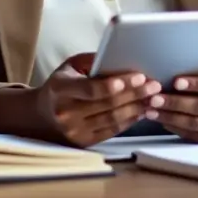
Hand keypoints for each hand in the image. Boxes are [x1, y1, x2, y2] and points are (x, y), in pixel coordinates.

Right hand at [33, 52, 161, 147]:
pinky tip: (142, 110)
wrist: (43, 114)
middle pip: (107, 104)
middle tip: (154, 84)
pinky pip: (112, 130)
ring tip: (153, 97)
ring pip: (113, 118)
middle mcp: (66, 112)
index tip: (138, 76)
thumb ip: (93, 60)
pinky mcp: (84, 142)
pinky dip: (130, 120)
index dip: (115, 84)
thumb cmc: (62, 84)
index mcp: (61, 89)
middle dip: (135, 93)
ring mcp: (75, 130)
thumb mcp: (71, 66)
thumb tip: (120, 55)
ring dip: (137, 107)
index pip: (91, 89)